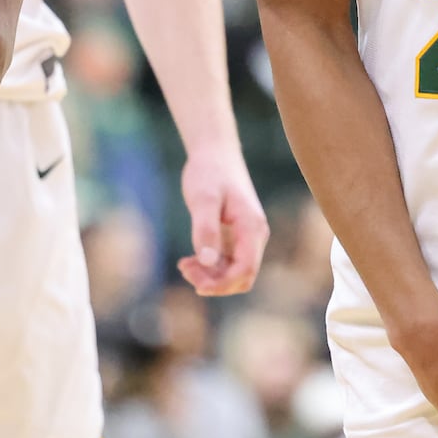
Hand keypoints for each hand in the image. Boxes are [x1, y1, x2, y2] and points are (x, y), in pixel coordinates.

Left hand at [177, 145, 268, 295]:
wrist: (215, 153)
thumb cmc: (209, 172)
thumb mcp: (203, 199)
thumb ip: (206, 229)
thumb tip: (207, 262)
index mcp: (252, 227)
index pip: (246, 270)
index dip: (223, 284)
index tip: (197, 285)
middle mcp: (254, 236)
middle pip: (242, 276)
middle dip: (215, 282)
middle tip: (184, 268)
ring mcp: (246, 237)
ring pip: (234, 272)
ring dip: (211, 276)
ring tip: (183, 264)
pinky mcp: (235, 236)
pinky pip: (227, 262)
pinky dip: (210, 267)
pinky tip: (189, 260)